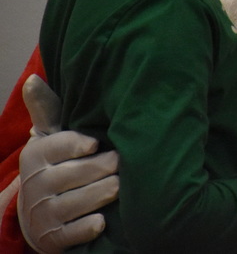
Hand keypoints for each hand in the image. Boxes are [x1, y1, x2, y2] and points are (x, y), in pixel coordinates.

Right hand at [17, 75, 118, 253]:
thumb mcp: (50, 136)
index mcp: (37, 155)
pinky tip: (103, 221)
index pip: (57, 146)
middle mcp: (36, 185)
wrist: (38, 211)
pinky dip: (88, 227)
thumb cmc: (57, 163)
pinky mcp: (53, 238)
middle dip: (101, 168)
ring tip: (121, 186)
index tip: (94, 143)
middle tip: (123, 161)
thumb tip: (33, 78)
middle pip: (73, 174)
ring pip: (76, 203)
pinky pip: (72, 233)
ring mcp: (43, 213)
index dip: (76, 145)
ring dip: (101, 194)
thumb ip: (47, 109)